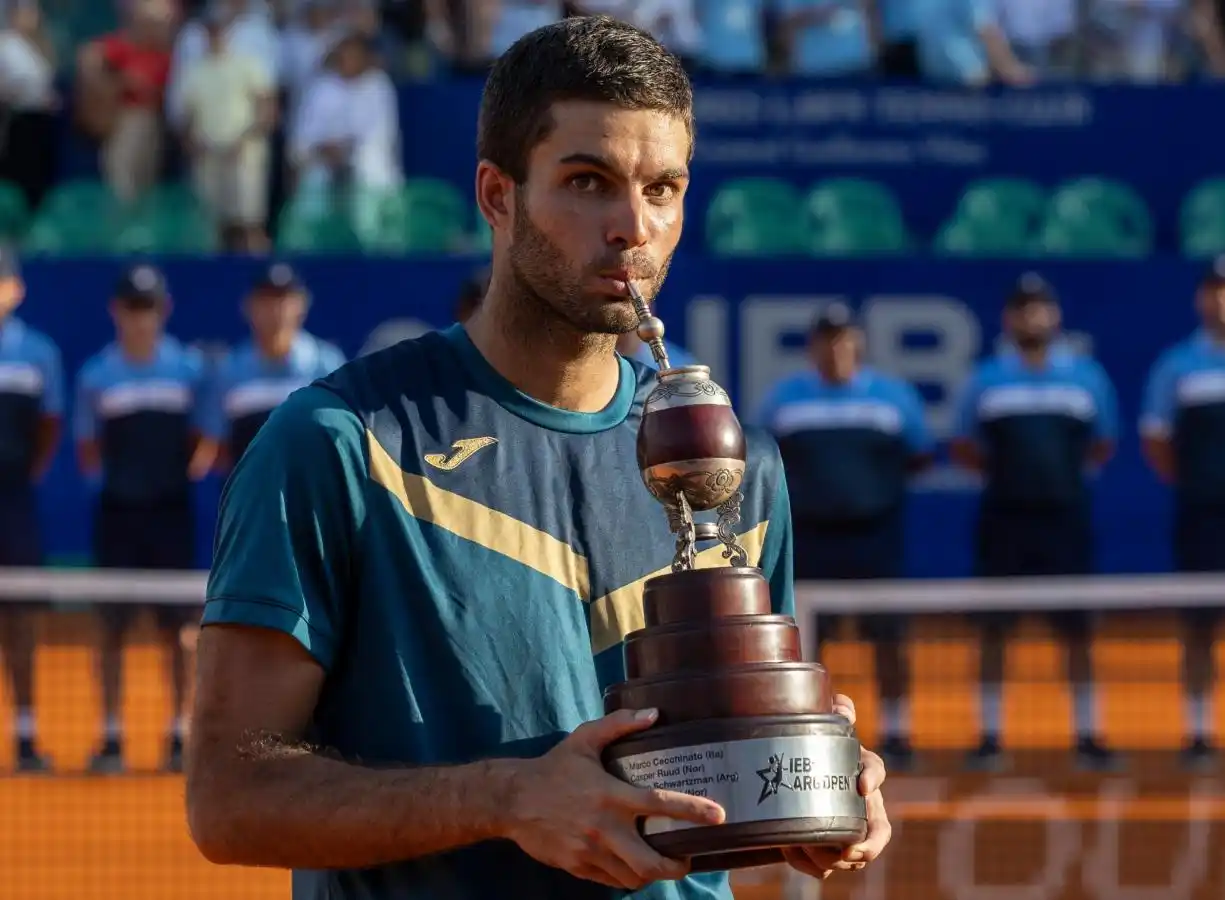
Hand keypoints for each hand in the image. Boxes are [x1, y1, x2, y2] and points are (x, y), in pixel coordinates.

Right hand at [505, 708, 725, 888]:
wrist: (512, 800)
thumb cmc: (553, 768)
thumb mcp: (584, 739)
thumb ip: (620, 724)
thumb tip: (654, 713)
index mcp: (611, 794)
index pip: (660, 804)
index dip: (693, 811)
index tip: (718, 817)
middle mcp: (604, 827)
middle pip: (650, 861)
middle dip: (676, 867)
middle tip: (687, 859)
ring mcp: (590, 852)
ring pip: (632, 877)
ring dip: (652, 875)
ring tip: (662, 865)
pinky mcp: (577, 867)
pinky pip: (610, 881)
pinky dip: (626, 877)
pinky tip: (631, 867)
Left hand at [781, 694, 890, 879]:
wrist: (790, 776)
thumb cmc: (813, 749)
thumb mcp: (822, 730)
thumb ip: (835, 713)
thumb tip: (842, 705)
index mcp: (860, 770)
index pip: (876, 770)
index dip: (874, 779)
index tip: (863, 786)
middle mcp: (862, 805)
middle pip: (877, 833)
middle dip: (866, 847)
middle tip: (845, 849)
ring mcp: (848, 830)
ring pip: (851, 856)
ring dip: (830, 857)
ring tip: (803, 845)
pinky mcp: (828, 850)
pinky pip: (824, 866)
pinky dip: (808, 864)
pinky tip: (791, 852)